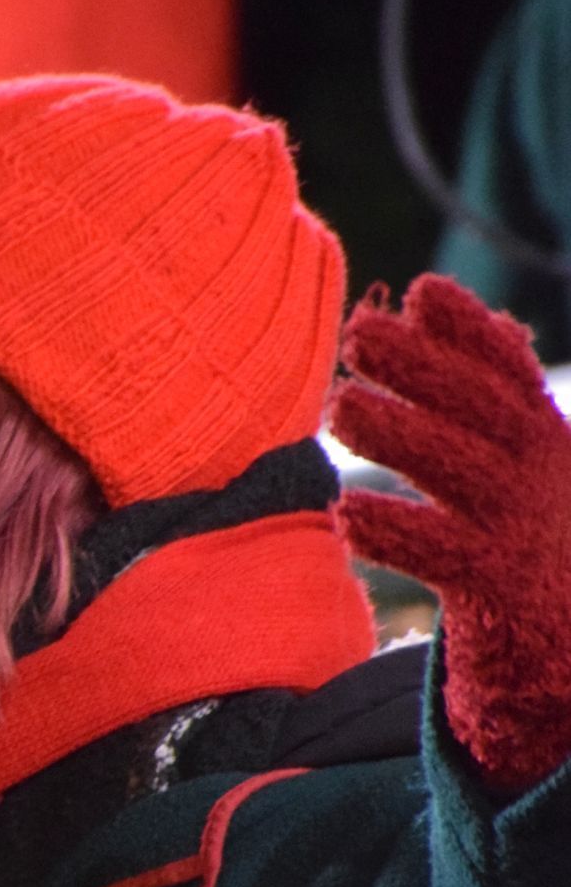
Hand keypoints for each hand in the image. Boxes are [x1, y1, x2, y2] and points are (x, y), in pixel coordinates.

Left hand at [328, 273, 570, 793]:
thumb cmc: (537, 549)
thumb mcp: (528, 465)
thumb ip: (482, 393)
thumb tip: (424, 303)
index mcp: (546, 443)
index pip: (508, 375)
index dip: (469, 332)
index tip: (423, 294)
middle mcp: (540, 478)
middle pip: (480, 410)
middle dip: (421, 368)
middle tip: (356, 337)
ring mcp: (521, 532)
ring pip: (458, 470)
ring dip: (399, 434)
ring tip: (340, 407)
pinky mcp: (500, 592)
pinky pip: (440, 554)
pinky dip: (396, 532)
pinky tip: (347, 513)